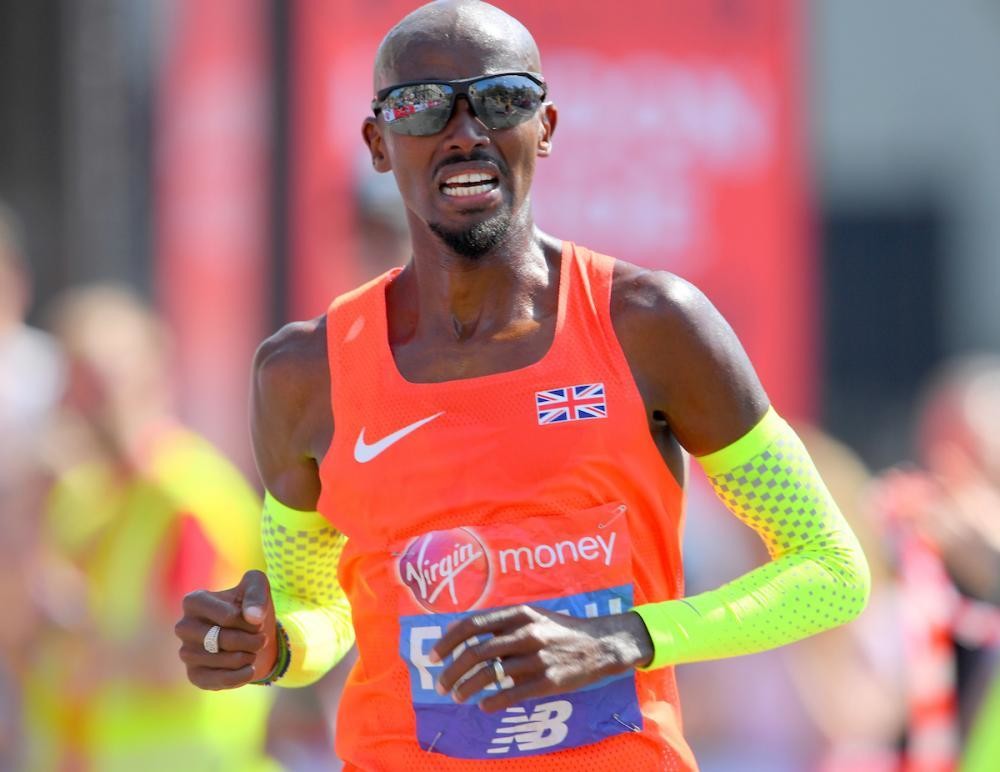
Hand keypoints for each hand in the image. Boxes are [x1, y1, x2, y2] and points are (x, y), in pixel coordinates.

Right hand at [174, 569, 276, 689]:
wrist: (252, 636)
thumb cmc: (250, 606)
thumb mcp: (258, 586)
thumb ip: (257, 593)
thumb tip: (253, 617)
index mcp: (194, 601)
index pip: (228, 617)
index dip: (251, 622)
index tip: (257, 621)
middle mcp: (184, 626)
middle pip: (223, 640)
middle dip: (251, 641)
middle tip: (261, 639)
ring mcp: (186, 652)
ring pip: (222, 660)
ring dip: (247, 657)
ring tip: (252, 651)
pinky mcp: (194, 675)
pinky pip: (217, 680)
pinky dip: (240, 677)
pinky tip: (249, 669)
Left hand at [430, 605, 652, 712]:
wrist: (600, 645)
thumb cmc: (560, 630)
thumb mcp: (532, 616)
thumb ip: (501, 624)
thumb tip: (460, 634)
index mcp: (519, 613)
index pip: (473, 625)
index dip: (448, 641)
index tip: (433, 656)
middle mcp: (527, 633)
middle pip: (477, 652)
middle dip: (452, 671)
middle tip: (440, 684)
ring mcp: (539, 658)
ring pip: (491, 675)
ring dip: (467, 688)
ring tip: (457, 696)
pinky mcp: (550, 681)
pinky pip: (513, 694)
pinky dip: (493, 701)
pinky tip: (483, 706)